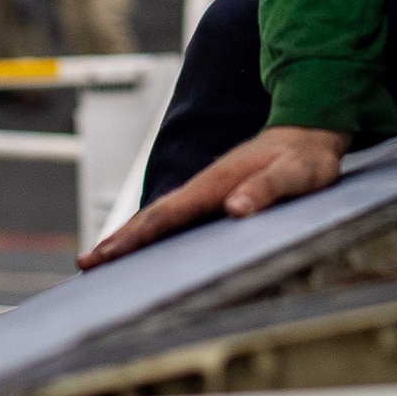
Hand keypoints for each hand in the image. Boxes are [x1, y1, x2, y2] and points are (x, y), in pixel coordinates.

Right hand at [77, 126, 350, 270]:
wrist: (310, 132)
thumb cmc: (306, 157)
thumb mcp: (295, 174)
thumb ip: (267, 190)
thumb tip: (234, 210)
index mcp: (218, 182)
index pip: (169, 213)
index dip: (137, 234)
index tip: (107, 252)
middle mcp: (207, 185)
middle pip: (155, 215)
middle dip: (120, 239)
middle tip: (85, 263)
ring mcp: (209, 190)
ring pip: (162, 216)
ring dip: (131, 236)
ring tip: (102, 259)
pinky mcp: (217, 196)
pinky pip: (178, 218)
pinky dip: (154, 232)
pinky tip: (146, 247)